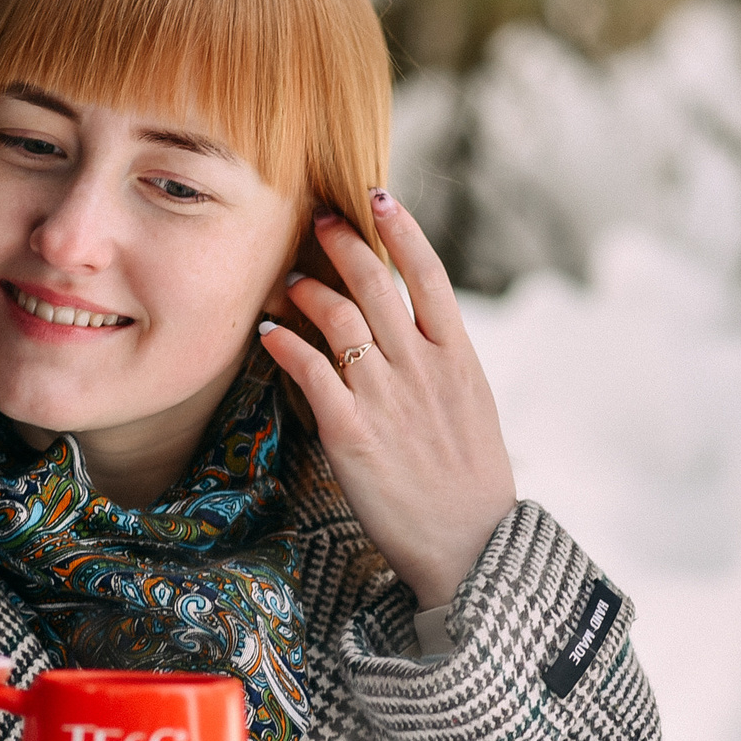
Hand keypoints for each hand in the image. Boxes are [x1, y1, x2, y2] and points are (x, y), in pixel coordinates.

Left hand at [258, 189, 518, 609]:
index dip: (401, 229)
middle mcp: (422, 368)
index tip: (376, 195)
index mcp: (457, 357)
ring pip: (339, 320)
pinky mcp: (352, 433)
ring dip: (307, 292)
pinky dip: (285, 345)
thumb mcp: (472, 407)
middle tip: (316, 221)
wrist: (470, 544)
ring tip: (288, 283)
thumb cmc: (470, 480)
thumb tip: (418, 328)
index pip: (428, 274)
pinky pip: (311, 372)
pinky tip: (268, 335)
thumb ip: (443, 363)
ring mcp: (386, 398)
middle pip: (376, 285)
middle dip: (341, 244)